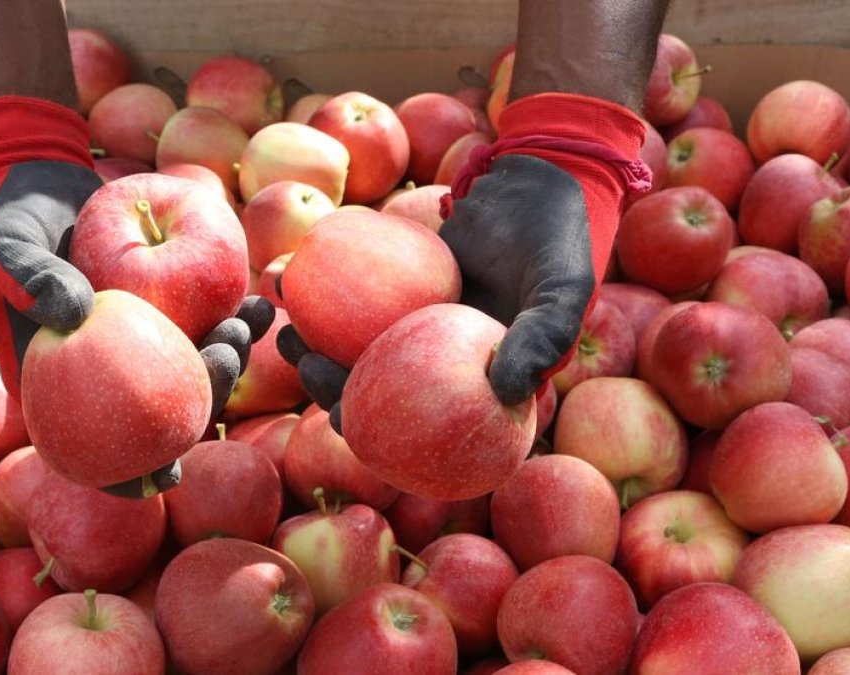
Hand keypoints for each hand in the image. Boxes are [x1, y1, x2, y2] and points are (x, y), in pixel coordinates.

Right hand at [0, 97, 275, 497]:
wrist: (34, 179)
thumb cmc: (5, 220)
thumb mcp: (5, 245)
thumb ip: (30, 276)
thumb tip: (76, 313)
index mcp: (56, 384)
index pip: (92, 453)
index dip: (129, 477)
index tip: (168, 476)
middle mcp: (103, 374)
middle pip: (160, 417)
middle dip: (203, 401)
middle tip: (227, 355)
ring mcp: (138, 346)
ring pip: (190, 376)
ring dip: (226, 359)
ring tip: (246, 320)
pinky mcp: (165, 311)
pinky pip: (204, 326)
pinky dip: (233, 318)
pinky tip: (259, 302)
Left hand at [277, 93, 649, 427]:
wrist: (544, 179)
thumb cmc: (562, 239)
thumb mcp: (565, 289)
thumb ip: (543, 337)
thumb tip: (505, 391)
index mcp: (485, 382)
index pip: (427, 424)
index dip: (380, 432)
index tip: (338, 421)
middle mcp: (450, 361)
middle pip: (383, 388)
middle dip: (333, 385)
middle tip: (300, 361)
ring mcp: (423, 324)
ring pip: (361, 345)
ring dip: (319, 344)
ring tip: (285, 330)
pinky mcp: (404, 287)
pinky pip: (361, 300)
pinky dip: (329, 295)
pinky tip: (291, 282)